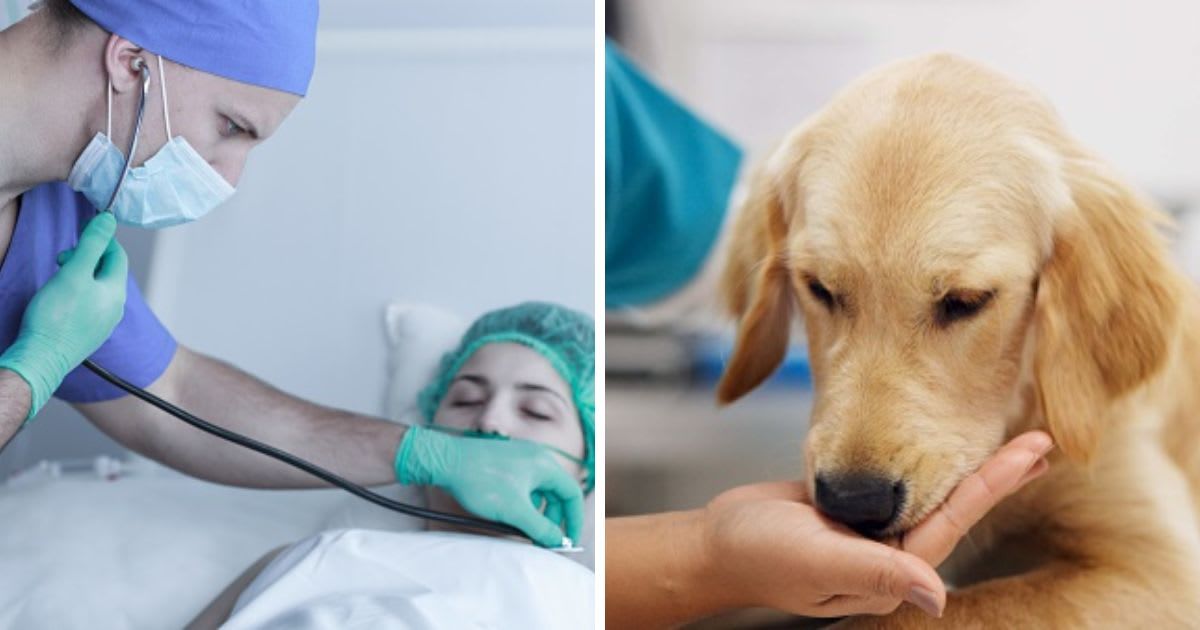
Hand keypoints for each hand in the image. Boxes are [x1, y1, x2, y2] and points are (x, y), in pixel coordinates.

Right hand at [0, 213, 127, 419]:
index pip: (118, 256)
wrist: (42, 359)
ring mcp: (103, 323)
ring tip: (59, 277)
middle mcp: (115, 309)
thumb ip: (91, 246)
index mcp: (116, 292)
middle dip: (87, 258)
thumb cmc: (56, 317)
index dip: (102, 240)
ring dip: (80, 276)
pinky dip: (77, 293)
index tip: (81, 234)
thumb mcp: (73, 273)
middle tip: (62, 259)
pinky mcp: (89, 334)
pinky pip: (89, 305)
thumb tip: (109, 220)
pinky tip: (59, 298)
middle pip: (107, 272)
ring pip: (97, 289)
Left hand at [395, 425, 584, 547]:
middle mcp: (537, 458)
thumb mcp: (515, 511)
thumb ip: (540, 528)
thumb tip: (557, 541)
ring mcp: (520, 459)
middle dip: (554, 519)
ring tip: (525, 530)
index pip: (572, 494)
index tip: (567, 540)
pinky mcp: (505, 463)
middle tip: (546, 539)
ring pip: (539, 491)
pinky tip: (510, 516)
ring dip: (537, 513)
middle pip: (557, 493)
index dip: (573, 520)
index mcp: (545, 465)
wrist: (445, 461)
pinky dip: (523, 504)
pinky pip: (524, 487)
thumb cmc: (480, 480)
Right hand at [701, 431, 1053, 618]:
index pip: (953, 519)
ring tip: (1007, 442)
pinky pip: (899, 483)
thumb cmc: (757, 555)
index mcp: (891, 567)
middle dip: (998, 475)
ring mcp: (872, 530)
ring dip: (967, 466)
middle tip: (1043, 441)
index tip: (1034, 453)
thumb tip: (936, 592)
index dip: (994, 483)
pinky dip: (924, 462)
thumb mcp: (815, 562)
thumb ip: (873, 574)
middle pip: (954, 506)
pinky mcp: (852, 508)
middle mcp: (890, 550)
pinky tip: (937, 447)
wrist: (716, 544)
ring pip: (929, 492)